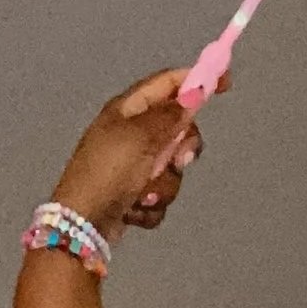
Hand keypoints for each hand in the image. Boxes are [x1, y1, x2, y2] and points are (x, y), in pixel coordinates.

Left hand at [51, 66, 216, 233]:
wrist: (81, 227)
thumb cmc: (107, 173)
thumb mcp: (141, 136)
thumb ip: (171, 115)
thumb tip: (195, 92)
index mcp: (127, 111)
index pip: (168, 84)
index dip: (197, 80)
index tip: (225, 83)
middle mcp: (130, 136)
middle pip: (177, 130)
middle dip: (180, 150)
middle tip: (175, 160)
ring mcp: (131, 168)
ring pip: (171, 170)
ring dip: (163, 186)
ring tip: (142, 194)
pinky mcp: (132, 197)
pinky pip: (159, 196)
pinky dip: (149, 207)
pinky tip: (132, 212)